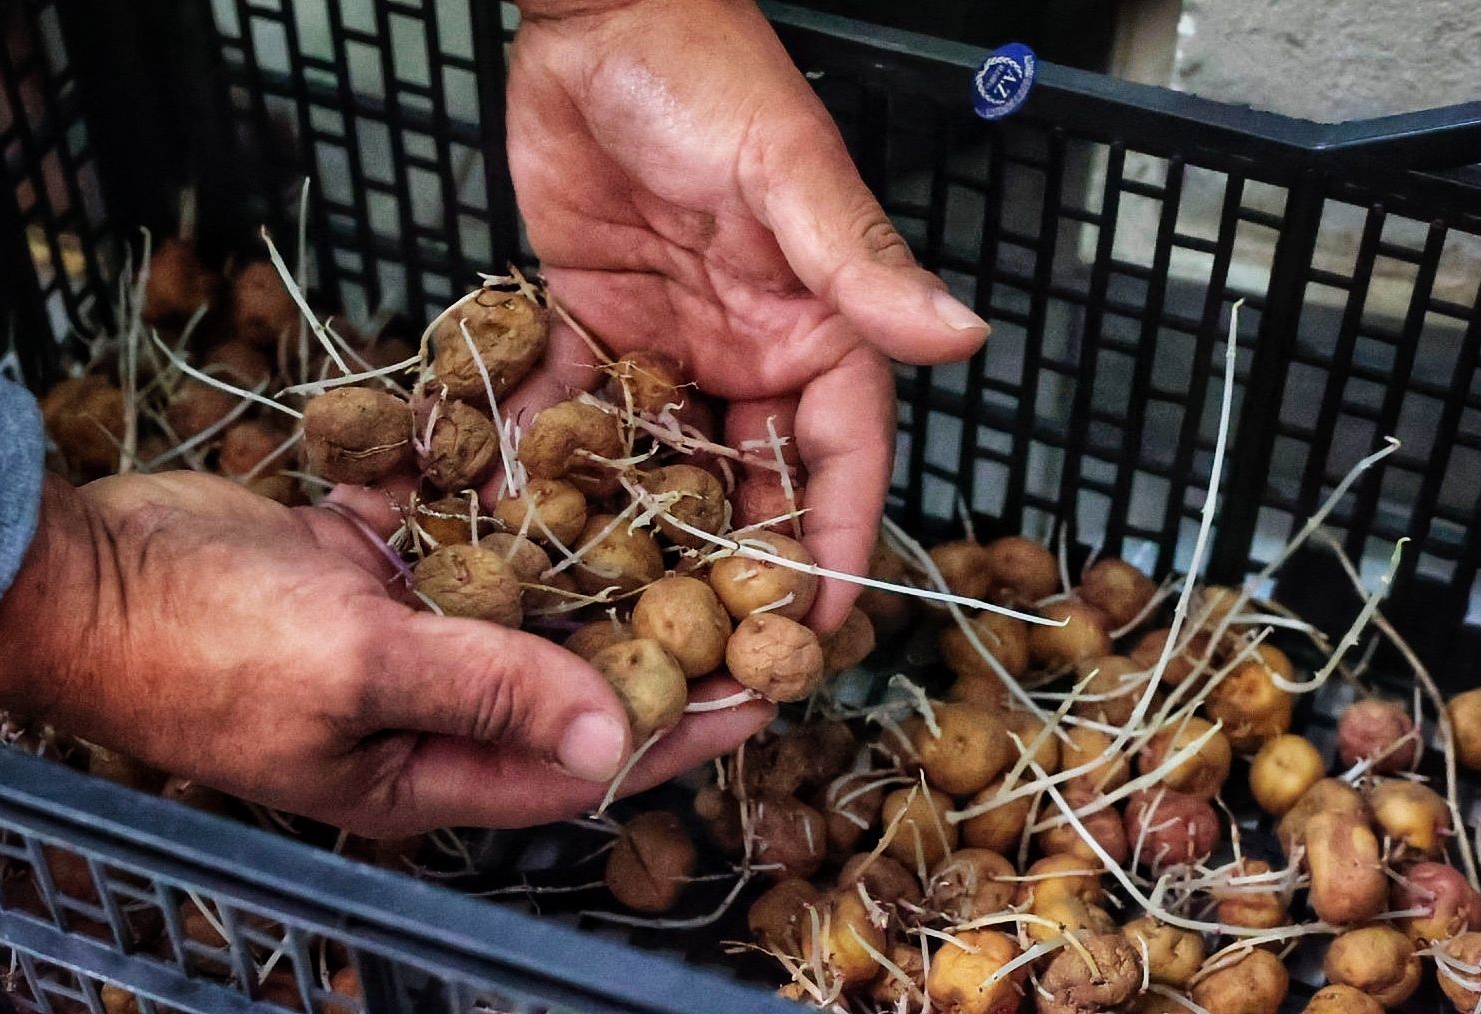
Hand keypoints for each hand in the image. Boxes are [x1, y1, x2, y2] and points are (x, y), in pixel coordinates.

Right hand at [0, 472, 772, 836]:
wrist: (77, 567)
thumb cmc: (200, 642)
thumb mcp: (354, 670)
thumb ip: (486, 692)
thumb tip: (611, 734)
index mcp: (431, 769)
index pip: (586, 760)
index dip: (680, 725)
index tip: (768, 681)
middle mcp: (435, 705)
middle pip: (573, 669)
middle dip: (658, 624)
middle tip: (752, 573)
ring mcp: (409, 624)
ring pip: (531, 586)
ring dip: (597, 542)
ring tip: (695, 494)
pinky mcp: (382, 554)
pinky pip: (467, 522)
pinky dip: (509, 486)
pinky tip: (579, 436)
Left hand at [507, 0, 988, 630]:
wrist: (597, 20)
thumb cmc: (709, 78)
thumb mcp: (791, 174)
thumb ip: (863, 265)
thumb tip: (968, 337)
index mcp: (818, 331)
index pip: (841, 460)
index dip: (834, 547)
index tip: (817, 632)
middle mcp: (750, 358)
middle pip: (752, 488)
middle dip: (731, 573)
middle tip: (699, 659)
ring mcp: (670, 353)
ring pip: (664, 470)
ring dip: (639, 536)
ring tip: (600, 617)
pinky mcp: (591, 331)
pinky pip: (575, 416)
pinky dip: (549, 464)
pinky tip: (513, 523)